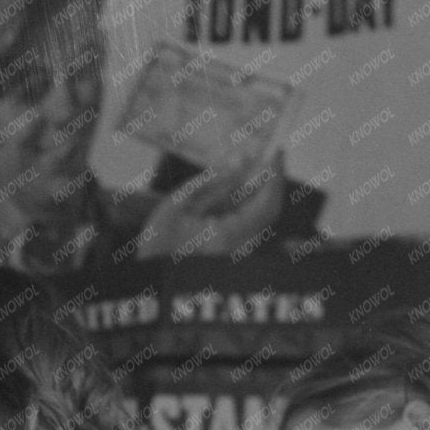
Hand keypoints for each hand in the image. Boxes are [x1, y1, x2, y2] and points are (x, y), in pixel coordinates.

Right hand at [134, 161, 284, 259]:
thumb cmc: (157, 241)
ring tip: (247, 163)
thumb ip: (209, 183)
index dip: (275, 176)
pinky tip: (237, 183)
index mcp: (227, 236)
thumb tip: (240, 163)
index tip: (276, 151)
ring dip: (258, 187)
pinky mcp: (235, 250)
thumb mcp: (176, 204)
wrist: (153, 277)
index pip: (266, 204)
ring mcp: (239, 251)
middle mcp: (240, 247)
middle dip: (270, 178)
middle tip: (267, 152)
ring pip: (260, 214)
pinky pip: (249, 221)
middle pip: (269, 208)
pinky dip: (248, 200)